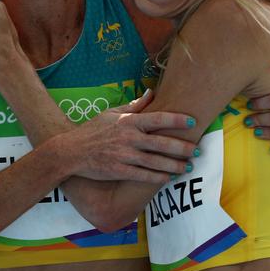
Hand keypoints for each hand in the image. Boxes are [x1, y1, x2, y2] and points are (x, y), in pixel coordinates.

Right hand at [57, 89, 198, 183]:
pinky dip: (158, 177)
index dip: (177, 120)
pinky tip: (169, 177)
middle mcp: (129, 138)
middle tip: (198, 150)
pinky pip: (144, 176)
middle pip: (162, 143)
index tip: (192, 122)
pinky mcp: (119, 170)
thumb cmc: (93, 130)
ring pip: (156, 162)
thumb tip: (151, 93)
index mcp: (129, 121)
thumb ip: (134, 106)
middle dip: (182, 147)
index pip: (158, 118)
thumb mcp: (112, 113)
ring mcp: (124, 155)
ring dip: (174, 165)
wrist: (71, 150)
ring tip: (188, 166)